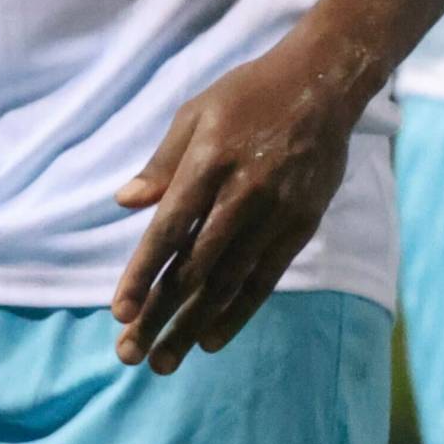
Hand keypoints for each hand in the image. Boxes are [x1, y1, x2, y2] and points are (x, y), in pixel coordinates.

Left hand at [112, 36, 369, 371]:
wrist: (325, 82)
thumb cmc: (250, 94)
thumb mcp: (196, 113)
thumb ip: (163, 163)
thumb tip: (124, 202)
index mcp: (210, 163)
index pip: (168, 232)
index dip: (141, 276)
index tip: (118, 314)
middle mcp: (244, 192)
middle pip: (195, 268)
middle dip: (159, 316)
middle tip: (130, 354)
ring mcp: (277, 211)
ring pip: (229, 281)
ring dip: (193, 325)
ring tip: (165, 361)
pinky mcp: (303, 222)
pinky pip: (267, 276)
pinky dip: (238, 310)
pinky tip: (212, 338)